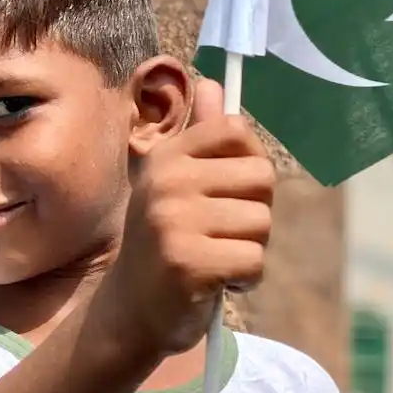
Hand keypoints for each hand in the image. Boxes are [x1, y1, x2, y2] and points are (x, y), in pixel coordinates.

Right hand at [97, 77, 274, 357]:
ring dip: (251, 248)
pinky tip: (219, 282)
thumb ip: (200, 135)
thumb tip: (214, 82)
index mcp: (167, 156)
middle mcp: (167, 180)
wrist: (131, 310)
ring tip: (217, 257)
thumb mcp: (177, 184)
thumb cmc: (165, 241)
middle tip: (223, 232)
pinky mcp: (188, 263)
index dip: (249, 161)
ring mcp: (175, 221)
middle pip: (261, 176)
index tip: (233, 190)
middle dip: (255, 210)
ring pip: (262, 222)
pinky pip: (254, 260)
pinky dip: (247, 278)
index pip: (235, 129)